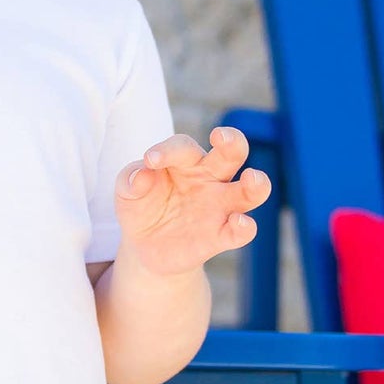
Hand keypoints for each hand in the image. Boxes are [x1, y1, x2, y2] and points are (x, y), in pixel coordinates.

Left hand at [113, 126, 271, 276]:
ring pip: (251, 190)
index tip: (150, 160)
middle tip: (220, 136)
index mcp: (186, 161)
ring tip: (251, 178)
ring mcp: (220, 207)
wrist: (144, 247)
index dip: (170, 150)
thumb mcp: (126, 193)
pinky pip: (243, 231)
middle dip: (233, 141)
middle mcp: (210, 178)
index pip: (185, 147)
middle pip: (233, 152)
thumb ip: (130, 180)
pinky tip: (238, 223)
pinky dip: (245, 227)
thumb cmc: (140, 208)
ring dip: (257, 183)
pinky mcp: (221, 235)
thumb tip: (142, 172)